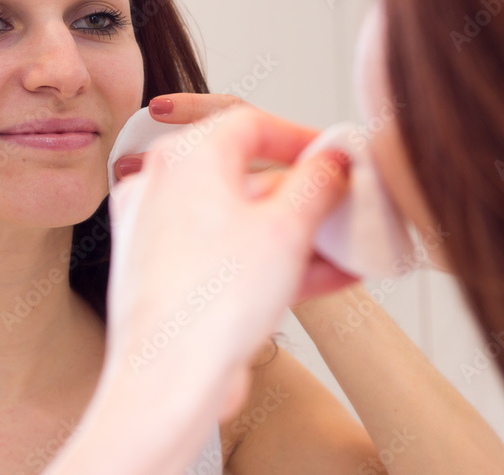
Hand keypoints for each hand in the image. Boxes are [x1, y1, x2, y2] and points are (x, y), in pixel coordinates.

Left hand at [104, 99, 352, 421]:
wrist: (166, 380)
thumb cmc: (209, 304)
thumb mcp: (287, 230)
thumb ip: (317, 184)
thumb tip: (330, 162)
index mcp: (183, 157)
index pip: (249, 124)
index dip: (301, 137)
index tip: (334, 156)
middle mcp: (161, 186)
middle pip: (245, 175)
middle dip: (304, 198)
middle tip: (343, 208)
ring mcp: (157, 231)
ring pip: (238, 220)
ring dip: (295, 235)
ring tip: (347, 254)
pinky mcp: (164, 272)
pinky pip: (222, 252)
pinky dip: (266, 260)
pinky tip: (321, 279)